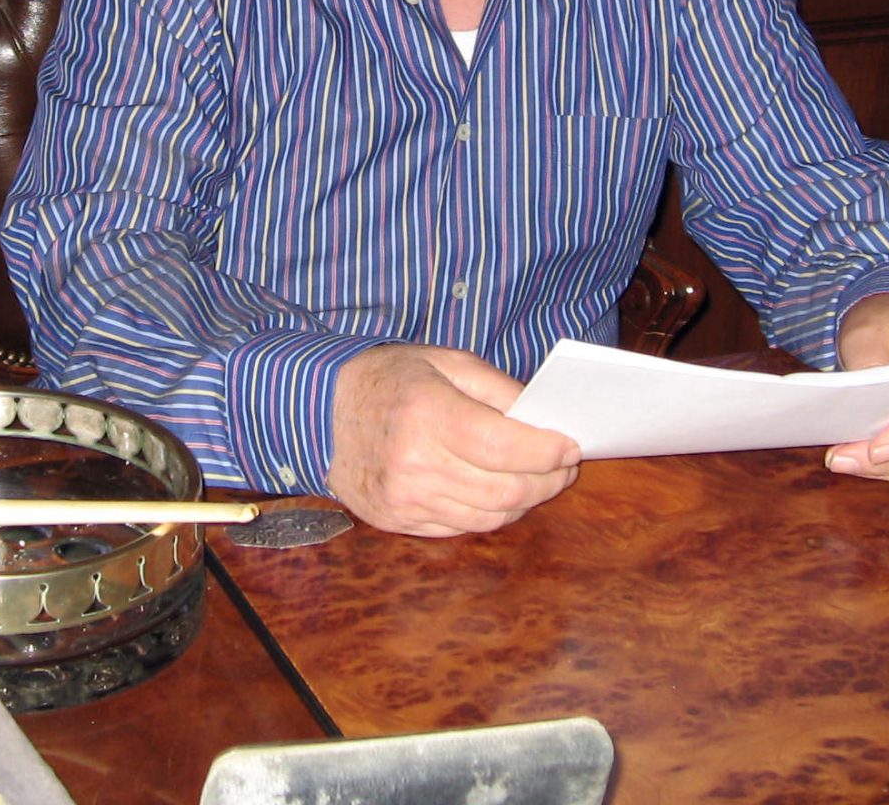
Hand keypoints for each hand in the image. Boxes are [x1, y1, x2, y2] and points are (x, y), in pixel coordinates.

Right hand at [326, 345, 581, 536]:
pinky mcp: (398, 521)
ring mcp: (405, 499)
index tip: (571, 446)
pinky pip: (462, 527)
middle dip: (547, 480)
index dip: (547, 451)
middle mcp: (414, 463)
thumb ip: (497, 389)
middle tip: (564, 467)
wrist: (317, 414)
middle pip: (504, 489)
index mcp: (427, 414)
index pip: (504, 446)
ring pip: (489, 516)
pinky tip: (499, 492)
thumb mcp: (444, 362)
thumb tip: (544, 421)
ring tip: (538, 480)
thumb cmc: (388, 379)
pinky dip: (491, 513)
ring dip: (524, 501)